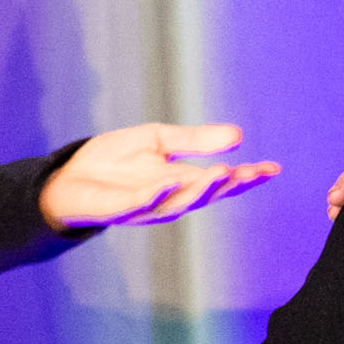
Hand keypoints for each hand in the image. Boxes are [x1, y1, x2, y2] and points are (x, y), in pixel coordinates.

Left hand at [39, 122, 282, 230]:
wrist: (70, 178)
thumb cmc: (113, 161)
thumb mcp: (159, 141)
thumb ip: (195, 140)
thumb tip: (238, 134)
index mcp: (182, 181)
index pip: (221, 180)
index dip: (247, 177)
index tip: (273, 169)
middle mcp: (170, 198)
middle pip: (207, 194)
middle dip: (230, 185)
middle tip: (252, 172)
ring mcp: (146, 206)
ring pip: (179, 202)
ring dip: (201, 189)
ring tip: (223, 171)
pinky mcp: (119, 209)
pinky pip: (139, 205)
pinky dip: (153, 196)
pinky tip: (165, 184)